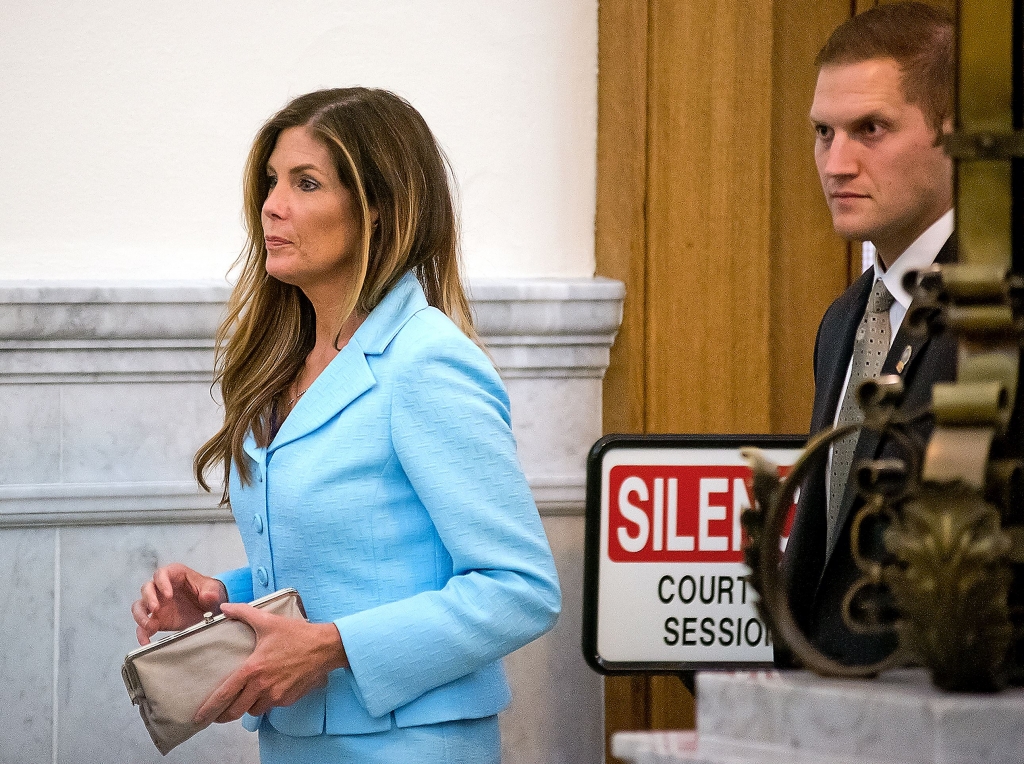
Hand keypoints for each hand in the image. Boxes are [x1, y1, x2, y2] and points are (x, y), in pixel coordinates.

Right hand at [131, 563, 227, 645]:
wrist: (211, 609)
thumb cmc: (210, 593)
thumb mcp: (214, 590)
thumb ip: (210, 591)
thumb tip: (207, 595)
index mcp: (175, 575)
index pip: (162, 573)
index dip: (162, 582)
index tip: (168, 594)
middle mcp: (162, 588)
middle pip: (147, 588)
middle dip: (148, 598)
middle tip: (156, 609)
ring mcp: (158, 604)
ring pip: (139, 606)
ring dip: (141, 616)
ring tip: (150, 625)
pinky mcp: (157, 619)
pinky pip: (143, 626)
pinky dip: (142, 634)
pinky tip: (146, 641)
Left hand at [193, 603, 348, 724]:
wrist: (325, 647)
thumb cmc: (297, 634)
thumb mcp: (268, 621)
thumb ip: (243, 613)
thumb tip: (224, 607)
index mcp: (253, 669)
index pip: (225, 694)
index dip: (209, 709)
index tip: (198, 718)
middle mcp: (262, 686)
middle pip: (236, 711)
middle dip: (224, 715)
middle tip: (218, 715)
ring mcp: (277, 695)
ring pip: (254, 710)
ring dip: (248, 706)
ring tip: (247, 697)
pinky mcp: (288, 700)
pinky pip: (271, 706)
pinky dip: (266, 701)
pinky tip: (269, 690)